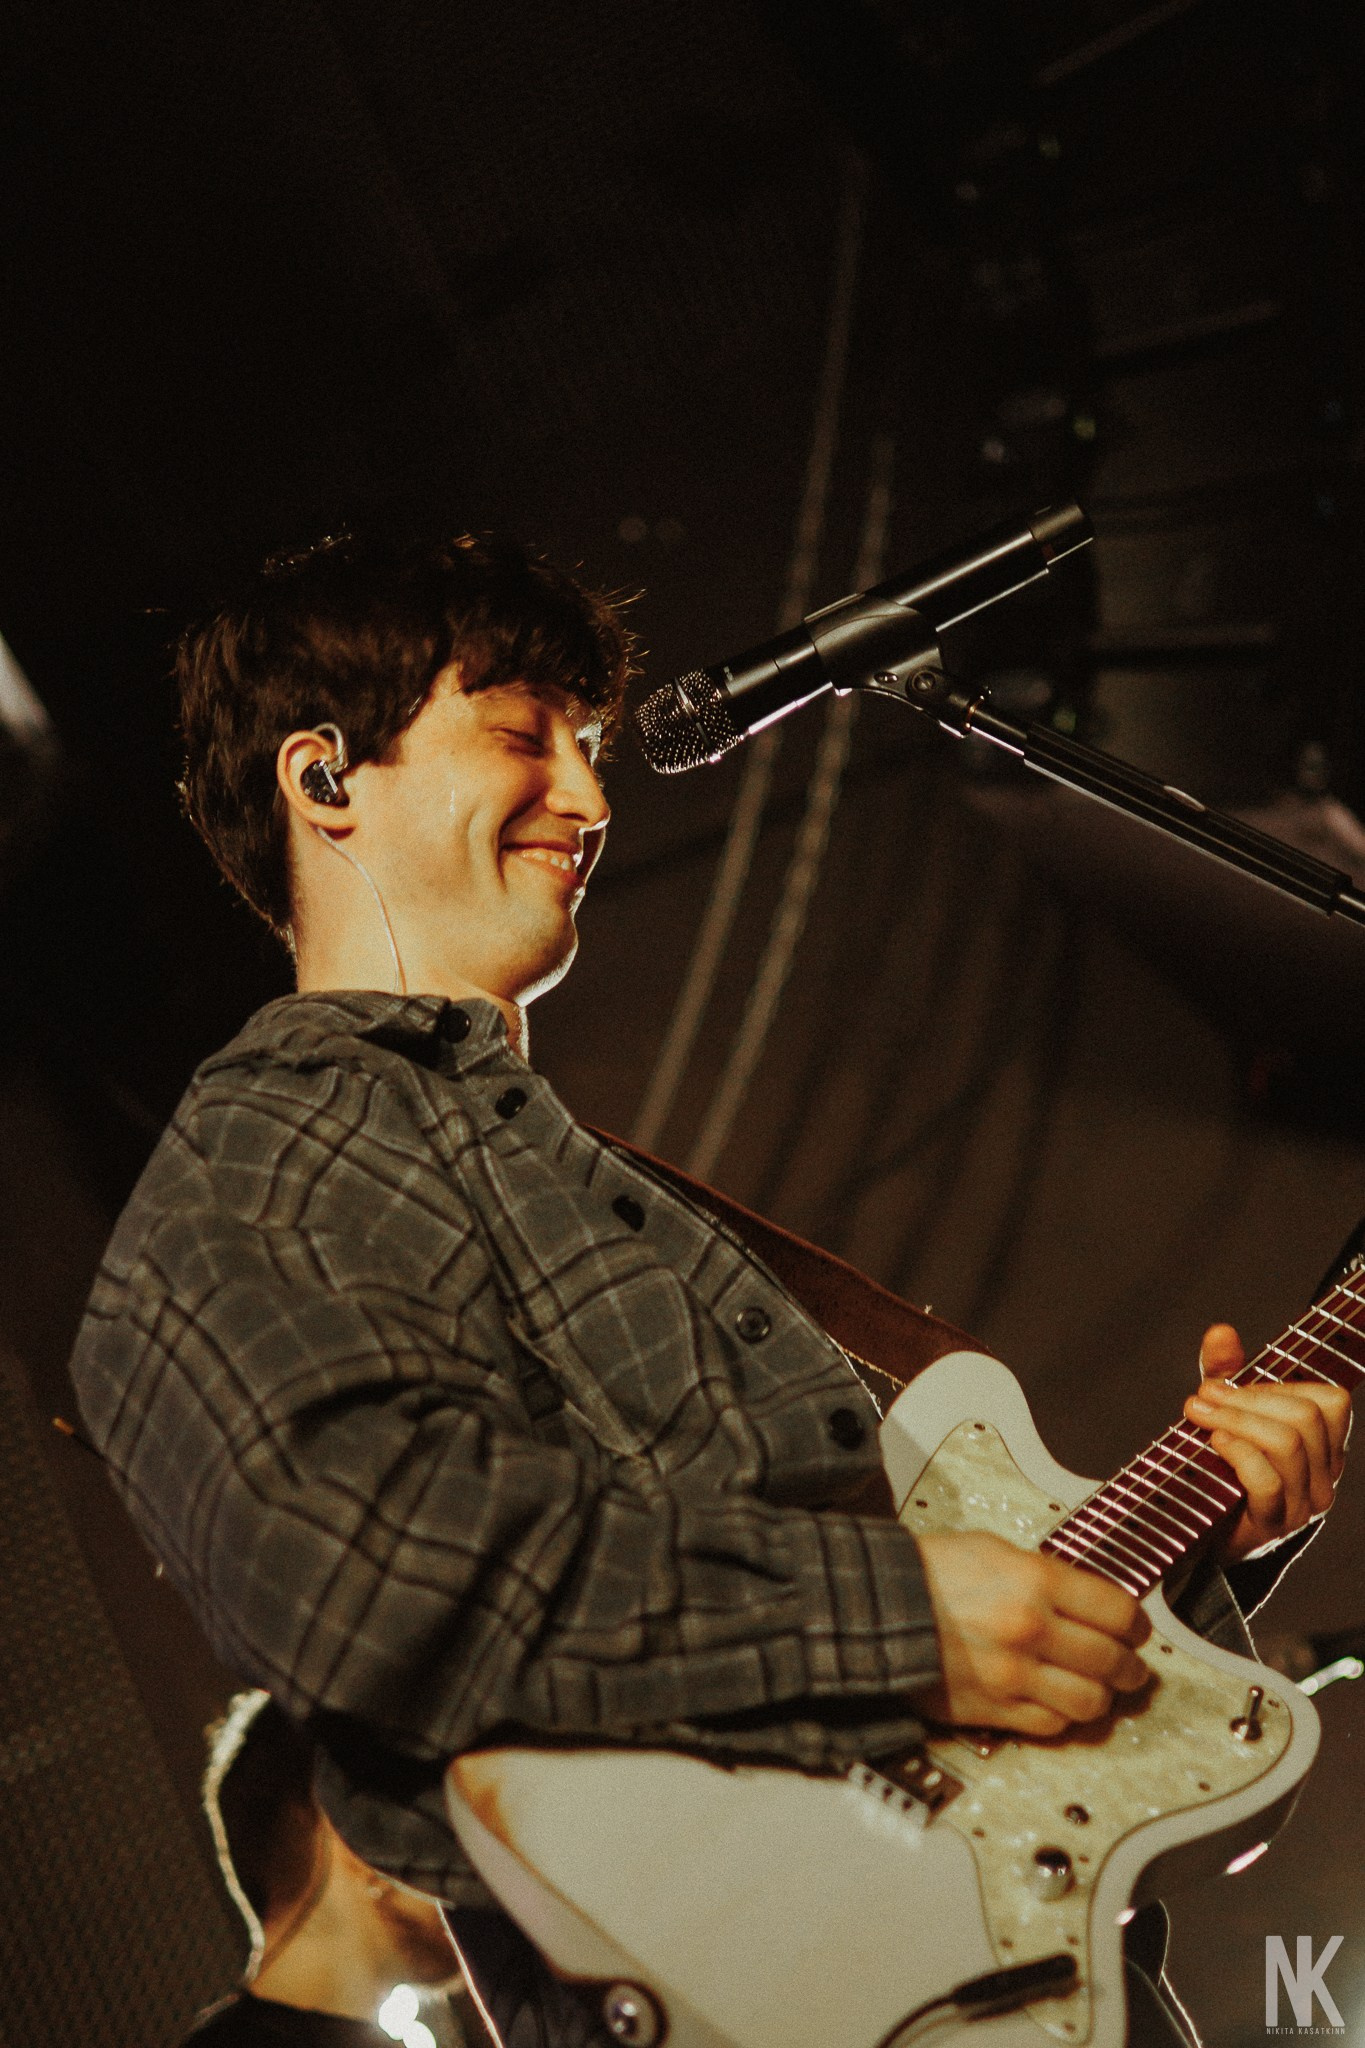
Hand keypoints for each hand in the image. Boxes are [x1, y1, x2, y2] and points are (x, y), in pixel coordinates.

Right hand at [913, 1529, 1150, 1737]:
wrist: (874, 1606)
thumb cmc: (930, 1572)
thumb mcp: (995, 1550)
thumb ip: (1048, 1576)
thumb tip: (1089, 1602)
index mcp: (1036, 1581)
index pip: (1118, 1612)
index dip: (1136, 1625)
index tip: (1136, 1630)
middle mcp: (1031, 1630)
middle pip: (1112, 1661)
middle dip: (1129, 1667)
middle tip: (1129, 1666)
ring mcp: (1013, 1676)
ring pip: (1090, 1702)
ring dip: (1102, 1697)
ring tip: (1098, 1689)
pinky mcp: (993, 1711)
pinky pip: (1052, 1726)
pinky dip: (1063, 1717)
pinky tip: (1058, 1702)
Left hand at [1185, 1323, 1351, 1561]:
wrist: (1202, 1530)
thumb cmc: (1220, 1466)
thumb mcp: (1224, 1412)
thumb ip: (1225, 1371)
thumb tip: (1220, 1331)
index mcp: (1324, 1447)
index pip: (1332, 1401)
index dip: (1280, 1384)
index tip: (1235, 1386)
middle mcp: (1324, 1477)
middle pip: (1305, 1417)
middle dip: (1247, 1398)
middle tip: (1202, 1395)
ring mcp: (1304, 1505)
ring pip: (1287, 1443)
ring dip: (1235, 1419)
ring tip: (1197, 1414)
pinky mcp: (1274, 1525)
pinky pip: (1268, 1481)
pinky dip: (1237, 1453)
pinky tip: (1213, 1443)